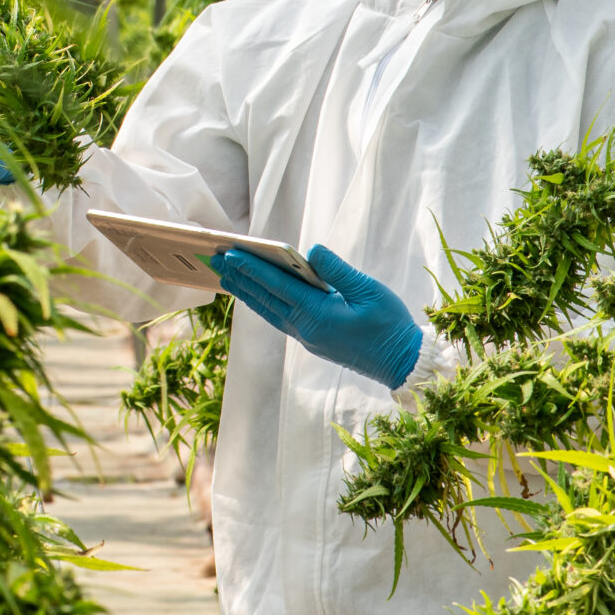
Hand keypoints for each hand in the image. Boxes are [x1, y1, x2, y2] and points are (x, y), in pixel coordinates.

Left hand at [213, 244, 423, 388]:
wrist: (401, 363)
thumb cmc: (390, 325)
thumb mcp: (369, 291)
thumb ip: (338, 271)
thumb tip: (311, 251)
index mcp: (319, 315)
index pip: (278, 286)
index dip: (253, 268)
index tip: (231, 253)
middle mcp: (306, 328)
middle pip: (265, 299)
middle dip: (239, 277)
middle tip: (214, 259)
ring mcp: (307, 337)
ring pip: (269, 311)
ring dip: (247, 292)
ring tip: (226, 275)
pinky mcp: (312, 340)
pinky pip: (280, 318)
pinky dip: (263, 303)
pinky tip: (255, 295)